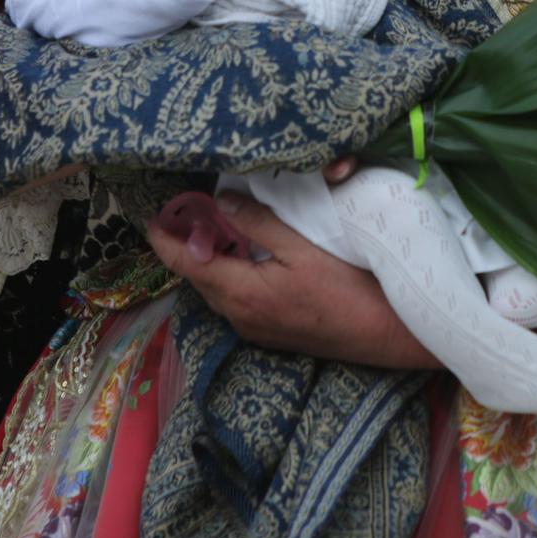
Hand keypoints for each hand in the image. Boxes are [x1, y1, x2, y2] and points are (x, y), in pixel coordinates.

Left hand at [145, 192, 440, 369]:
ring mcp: (255, 329)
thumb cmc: (348, 289)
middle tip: (184, 211)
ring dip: (210, 260)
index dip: (165, 239)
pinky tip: (244, 255)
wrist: (386, 335)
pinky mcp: (272, 332)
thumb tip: (222, 202)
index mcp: (241, 293)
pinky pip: (236, 300)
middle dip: (186, 245)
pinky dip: (230, 274)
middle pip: (199, 277)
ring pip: (218, 290)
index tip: (150, 216)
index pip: (187, 263)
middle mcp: (240, 317)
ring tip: (210, 227)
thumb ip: (259, 224)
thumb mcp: (303, 248)